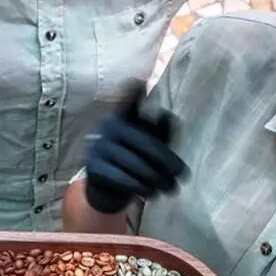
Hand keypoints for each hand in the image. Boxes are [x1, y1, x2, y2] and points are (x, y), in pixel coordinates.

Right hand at [84, 87, 186, 213]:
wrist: (107, 188)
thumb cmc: (135, 160)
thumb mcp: (149, 145)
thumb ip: (161, 133)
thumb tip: (168, 117)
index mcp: (123, 117)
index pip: (128, 102)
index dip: (132, 93)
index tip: (139, 81)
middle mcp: (108, 127)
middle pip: (143, 142)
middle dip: (165, 160)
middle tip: (183, 175)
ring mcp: (98, 147)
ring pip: (133, 163)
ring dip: (155, 178)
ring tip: (170, 188)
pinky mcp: (93, 166)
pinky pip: (119, 177)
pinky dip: (138, 187)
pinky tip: (151, 193)